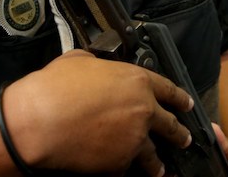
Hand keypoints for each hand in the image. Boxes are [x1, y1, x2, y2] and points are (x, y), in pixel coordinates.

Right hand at [5, 50, 193, 175]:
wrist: (40, 120)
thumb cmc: (56, 87)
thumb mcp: (81, 60)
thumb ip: (100, 66)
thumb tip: (98, 68)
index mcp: (137, 81)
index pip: (170, 90)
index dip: (180, 97)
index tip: (186, 104)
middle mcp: (143, 110)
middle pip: (171, 125)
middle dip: (179, 134)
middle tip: (184, 138)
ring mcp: (134, 139)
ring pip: (154, 155)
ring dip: (156, 162)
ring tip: (158, 168)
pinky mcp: (120, 163)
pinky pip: (127, 168)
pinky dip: (123, 169)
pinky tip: (117, 169)